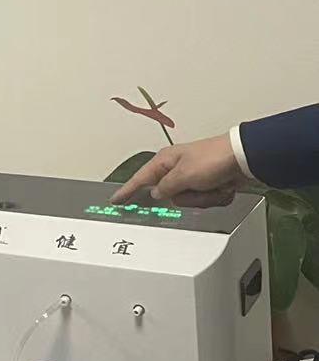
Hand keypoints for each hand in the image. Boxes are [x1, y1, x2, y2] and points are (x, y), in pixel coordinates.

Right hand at [110, 134, 245, 206]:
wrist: (245, 159)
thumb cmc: (213, 160)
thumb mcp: (184, 175)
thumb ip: (166, 188)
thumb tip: (156, 194)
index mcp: (166, 162)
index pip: (141, 179)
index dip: (127, 190)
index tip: (115, 200)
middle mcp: (178, 170)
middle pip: (171, 197)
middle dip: (189, 197)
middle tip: (200, 187)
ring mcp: (194, 178)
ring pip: (190, 201)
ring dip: (205, 197)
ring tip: (215, 186)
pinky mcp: (209, 185)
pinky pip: (205, 201)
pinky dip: (216, 197)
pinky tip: (223, 187)